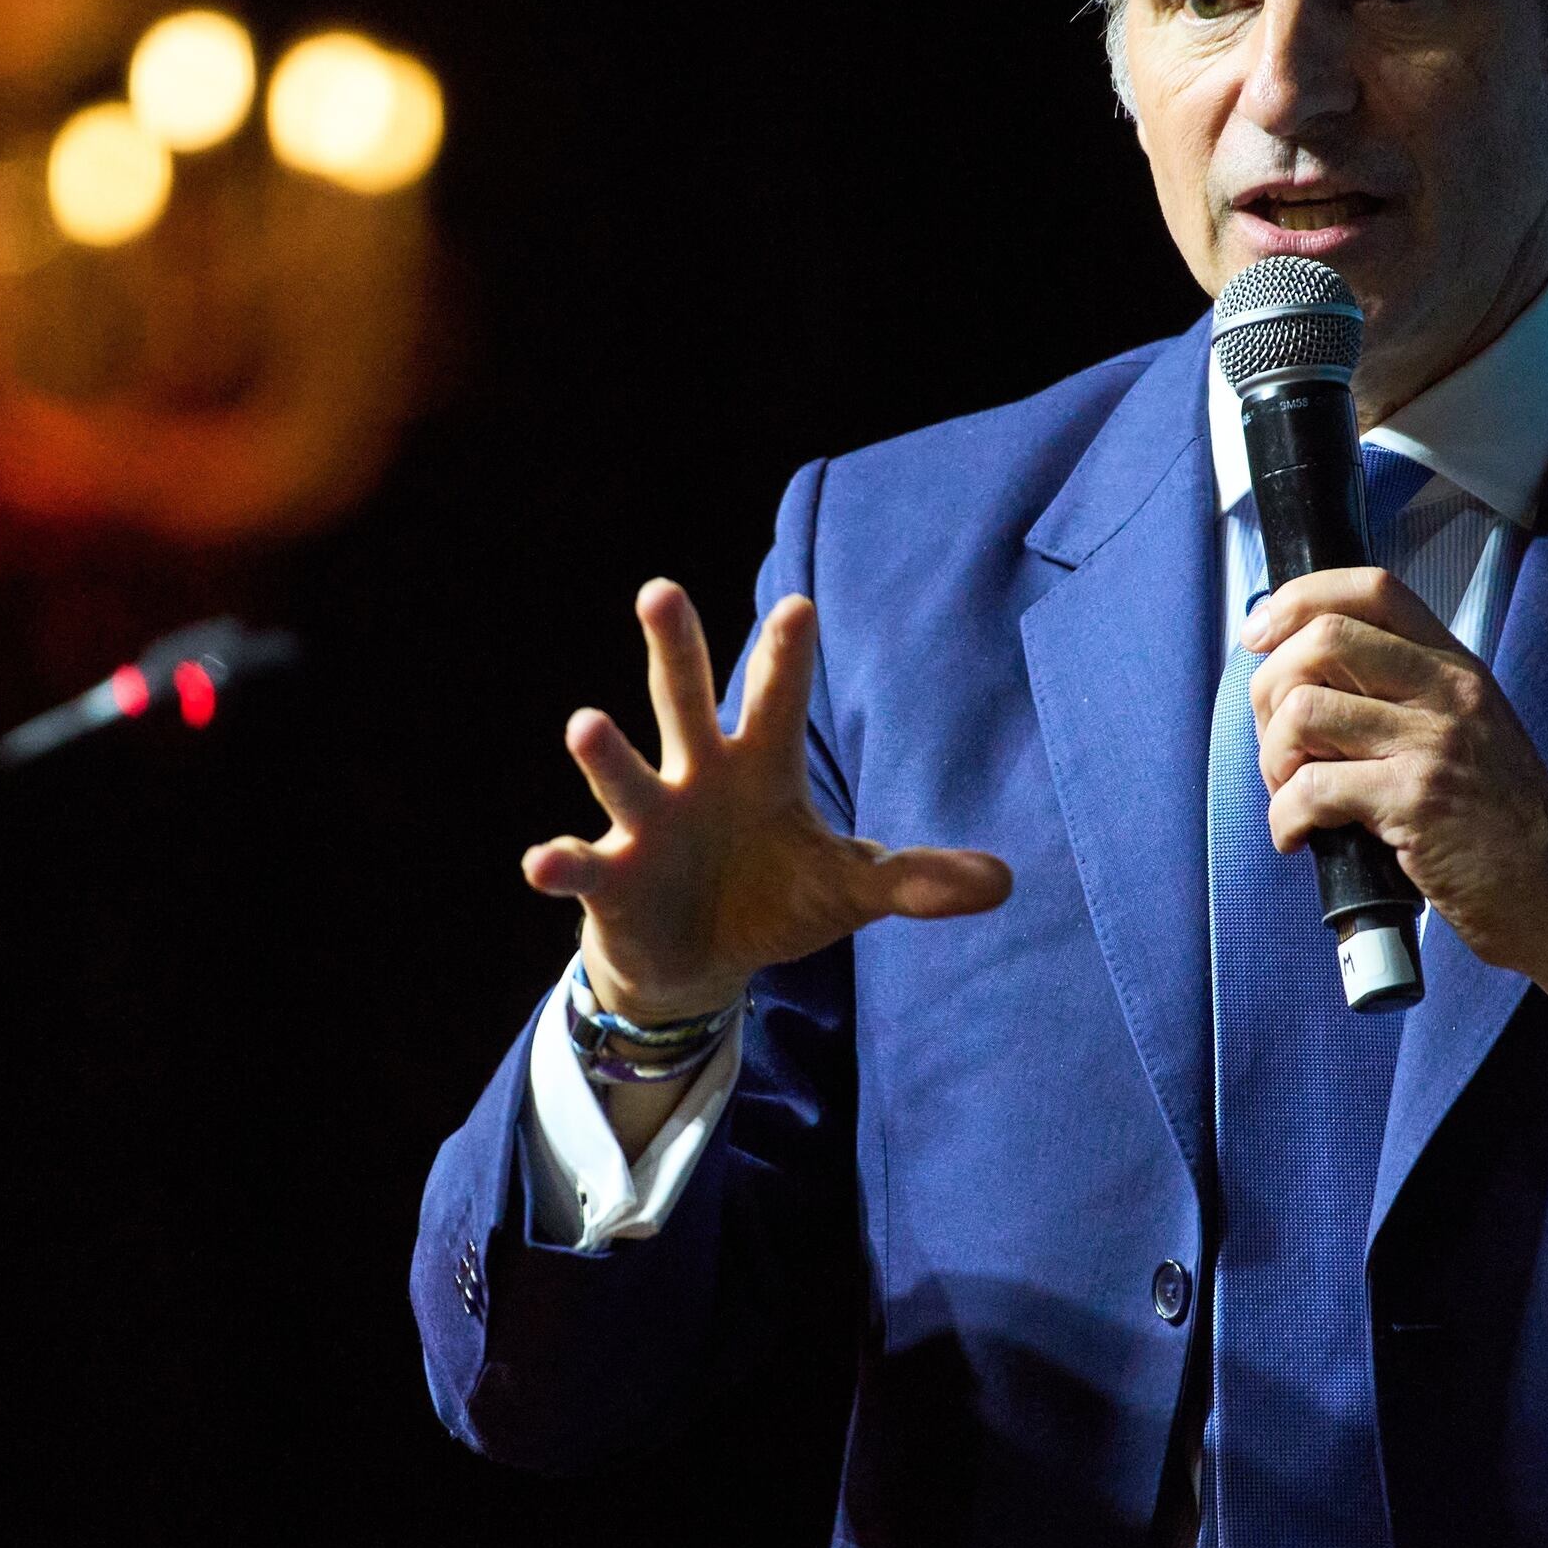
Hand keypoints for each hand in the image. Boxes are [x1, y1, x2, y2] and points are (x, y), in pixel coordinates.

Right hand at [525, 581, 1012, 1017]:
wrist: (698, 957)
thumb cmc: (775, 896)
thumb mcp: (849, 888)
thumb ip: (916, 880)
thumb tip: (1004, 882)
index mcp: (759, 765)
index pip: (776, 700)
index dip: (787, 656)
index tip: (800, 604)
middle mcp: (696, 777)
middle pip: (684, 701)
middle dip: (676, 650)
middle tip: (661, 590)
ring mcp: (646, 823)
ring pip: (623, 774)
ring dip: (605, 752)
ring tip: (585, 721)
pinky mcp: (610, 879)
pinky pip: (581, 865)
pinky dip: (560, 862)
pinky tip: (543, 861)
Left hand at [1243, 567, 1547, 1054]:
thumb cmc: (1500, 823)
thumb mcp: (1467, 732)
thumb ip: (1402, 695)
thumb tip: (1303, 677)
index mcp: (1455, 667)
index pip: (1373, 588)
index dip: (1299, 600)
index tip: (1259, 635)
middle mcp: (1447, 691)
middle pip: (1323, 640)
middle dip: (1268, 691)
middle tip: (1276, 746)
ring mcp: (1433, 743)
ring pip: (1305, 710)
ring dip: (1273, 759)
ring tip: (1291, 795)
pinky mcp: (1415, 801)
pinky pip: (1312, 788)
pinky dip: (1285, 817)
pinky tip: (1298, 837)